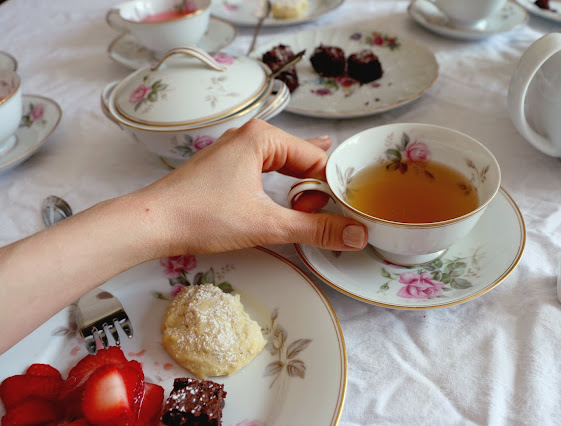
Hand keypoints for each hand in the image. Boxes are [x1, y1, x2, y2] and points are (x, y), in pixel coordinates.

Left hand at [136, 119, 367, 256]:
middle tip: (324, 216)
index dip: (331, 188)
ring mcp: (235, 150)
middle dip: (315, 188)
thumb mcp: (266, 224)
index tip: (342, 214)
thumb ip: (314, 229)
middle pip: (302, 160)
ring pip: (284, 165)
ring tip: (310, 209)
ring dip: (298, 189)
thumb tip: (354, 234)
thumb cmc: (202, 216)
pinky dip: (280, 187)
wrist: (151, 223)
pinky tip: (292, 193)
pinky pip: (265, 171)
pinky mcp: (226, 167)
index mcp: (263, 137)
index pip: (316, 159)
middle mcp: (250, 136)